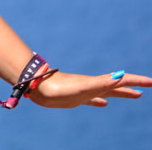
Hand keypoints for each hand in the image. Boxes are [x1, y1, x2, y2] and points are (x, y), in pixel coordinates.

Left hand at [30, 69, 149, 107]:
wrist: (38, 87)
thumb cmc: (60, 87)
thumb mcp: (84, 86)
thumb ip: (101, 82)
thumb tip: (121, 75)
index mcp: (98, 83)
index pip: (122, 81)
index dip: (137, 82)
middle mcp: (93, 86)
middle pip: (118, 86)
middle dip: (133, 87)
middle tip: (147, 89)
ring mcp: (85, 91)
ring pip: (108, 92)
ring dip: (121, 93)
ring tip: (134, 95)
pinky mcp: (76, 98)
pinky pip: (93, 100)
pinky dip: (101, 101)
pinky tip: (104, 104)